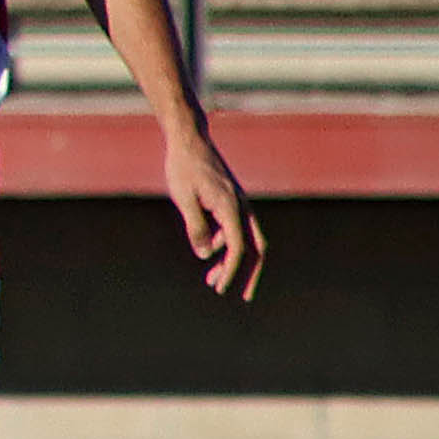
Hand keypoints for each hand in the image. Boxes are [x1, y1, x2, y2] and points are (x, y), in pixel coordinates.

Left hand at [167, 130, 263, 299]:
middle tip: (243, 297)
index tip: (220, 288)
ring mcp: (239, 204)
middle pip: (255, 248)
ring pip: (245, 240)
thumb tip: (203, 255)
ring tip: (213, 281)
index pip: (237, 248)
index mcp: (231, 208)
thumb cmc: (183, 168)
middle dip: (249, 274)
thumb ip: (195, 227)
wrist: (189, 141)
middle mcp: (241, 207)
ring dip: (233, 262)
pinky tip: (206, 253)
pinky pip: (234, 230)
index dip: (231, 270)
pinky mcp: (230, 202)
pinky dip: (225, 246)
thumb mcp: (183, 198)